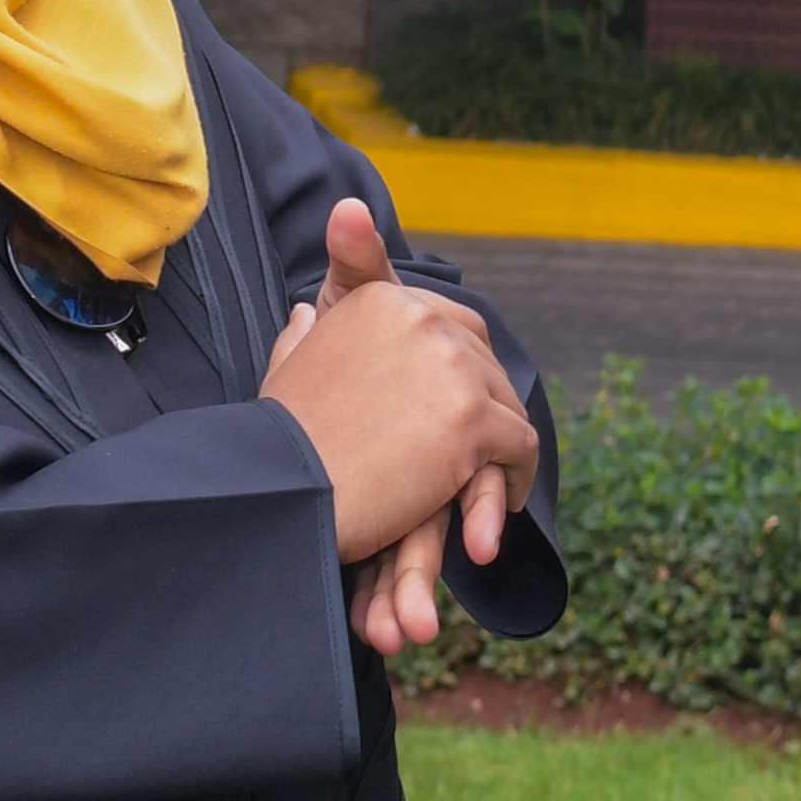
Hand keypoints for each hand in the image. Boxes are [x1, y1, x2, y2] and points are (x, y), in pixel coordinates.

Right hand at [259, 198, 532, 651]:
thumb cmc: (280, 442)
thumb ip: (308, 331)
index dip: (459, 367)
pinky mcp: (473, 419)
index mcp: (383, 300)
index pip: (450, 322)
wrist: (282, 492)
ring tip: (495, 475)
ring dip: (503, 440)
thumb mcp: (290, 364)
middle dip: (485, 401)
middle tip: (482, 445)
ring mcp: (452, 368)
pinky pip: (520, 444)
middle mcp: (423, 320)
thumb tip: (309, 310)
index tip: (454, 404)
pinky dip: (517, 475)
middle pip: (483, 359)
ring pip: (507, 401)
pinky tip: (505, 500)